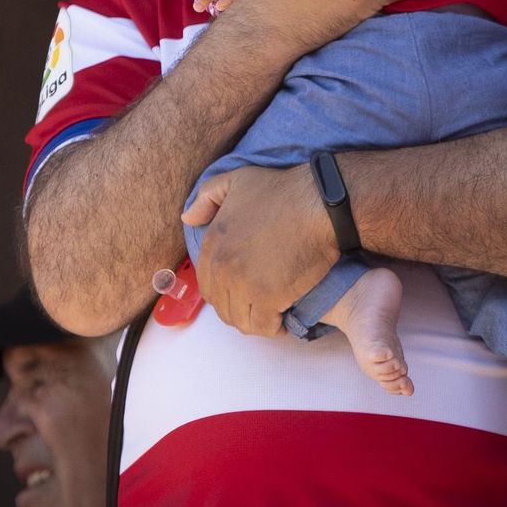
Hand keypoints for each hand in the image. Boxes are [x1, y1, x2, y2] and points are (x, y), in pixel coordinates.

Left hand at [188, 163, 338, 336]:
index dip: (225, 292)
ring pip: (241, 320)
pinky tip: (282, 320)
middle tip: (259, 304)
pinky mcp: (268, 298)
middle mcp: (222, 267)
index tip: (243, 291)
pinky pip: (262, 326)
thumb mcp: (238, 179)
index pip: (207, 285)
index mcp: (213, 243)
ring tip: (271, 314)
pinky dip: (272, 327)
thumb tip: (188, 218)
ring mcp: (243, 284)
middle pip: (222, 306)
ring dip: (255, 320)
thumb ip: (208, 196)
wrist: (319, 205)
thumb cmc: (283, 191)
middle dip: (239, 308)